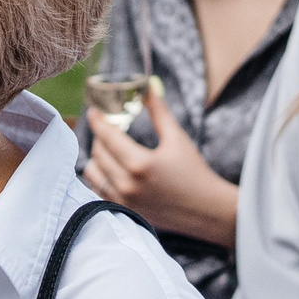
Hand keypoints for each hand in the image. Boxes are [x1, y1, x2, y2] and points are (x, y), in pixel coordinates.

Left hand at [83, 82, 238, 244]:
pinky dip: (99, 176)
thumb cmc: (194, 172)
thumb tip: (149, 87)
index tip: (94, 110)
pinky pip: (98, 189)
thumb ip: (159, 112)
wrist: (205, 210)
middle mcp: (127, 184)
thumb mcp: (177, 139)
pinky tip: (110, 167)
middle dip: (100, 136)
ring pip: (93, 172)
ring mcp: (123, 200)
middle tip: (108, 126)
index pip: (107, 136)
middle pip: (98, 153)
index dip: (98, 121)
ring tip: (109, 147)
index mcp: (140, 164)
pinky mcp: (123, 210)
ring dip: (97, 157)